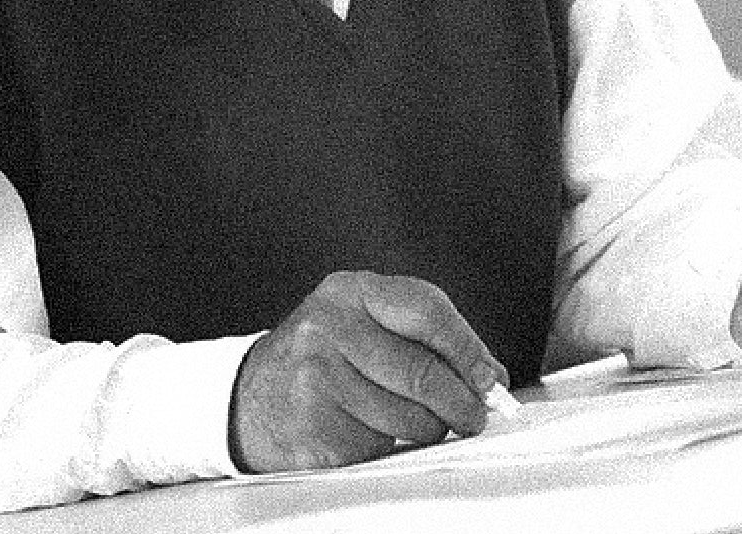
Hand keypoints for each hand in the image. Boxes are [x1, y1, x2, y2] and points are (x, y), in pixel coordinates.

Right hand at [228, 270, 507, 472]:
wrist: (253, 397)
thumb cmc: (321, 356)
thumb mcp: (362, 322)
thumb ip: (421, 336)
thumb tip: (486, 375)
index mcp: (348, 292)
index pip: (425, 309)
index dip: (467, 347)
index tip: (488, 376)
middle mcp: (328, 329)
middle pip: (422, 372)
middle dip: (460, 401)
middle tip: (473, 414)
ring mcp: (317, 381)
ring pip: (410, 418)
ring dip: (428, 430)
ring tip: (411, 420)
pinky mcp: (316, 430)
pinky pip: (382, 448)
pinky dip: (390, 447)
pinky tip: (370, 431)